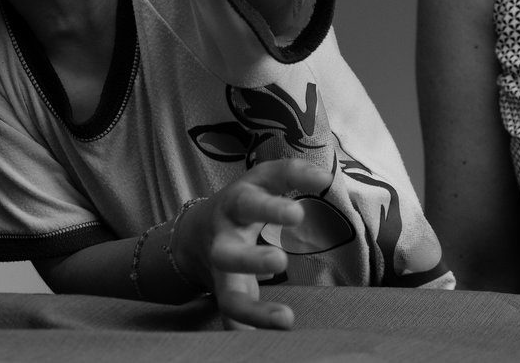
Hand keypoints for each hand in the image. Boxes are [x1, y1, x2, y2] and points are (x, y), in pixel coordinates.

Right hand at [174, 159, 332, 329]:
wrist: (194, 235)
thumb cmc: (242, 205)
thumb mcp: (259, 182)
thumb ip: (290, 175)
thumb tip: (326, 176)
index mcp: (234, 207)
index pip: (252, 201)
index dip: (273, 206)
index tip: (301, 209)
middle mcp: (222, 241)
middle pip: (229, 254)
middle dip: (250, 260)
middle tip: (280, 262)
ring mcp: (222, 277)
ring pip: (229, 298)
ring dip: (253, 311)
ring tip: (286, 320)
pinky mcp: (226, 299)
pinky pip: (233, 322)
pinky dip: (246, 333)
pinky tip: (262, 346)